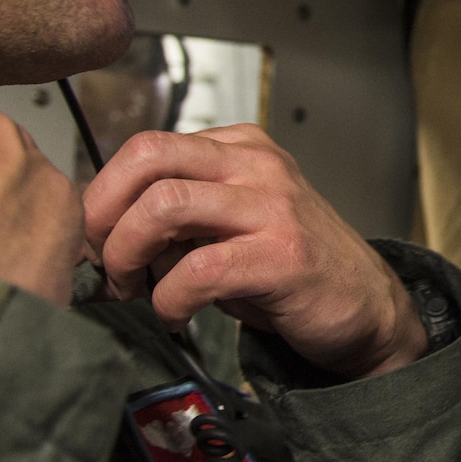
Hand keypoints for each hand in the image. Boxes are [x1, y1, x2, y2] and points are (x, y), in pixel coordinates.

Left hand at [82, 125, 425, 379]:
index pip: (148, 147)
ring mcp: (272, 207)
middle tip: (101, 259)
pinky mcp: (282, 255)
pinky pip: (197, 270)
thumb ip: (178, 217)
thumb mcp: (231, 226)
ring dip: (128, 255)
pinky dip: (168, 299)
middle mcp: (257, 166)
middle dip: (104, 213)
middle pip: (148, 158)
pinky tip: (175, 314)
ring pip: (164, 206)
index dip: (104, 193)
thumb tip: (103, 233)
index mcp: (241, 149)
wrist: (365, 308)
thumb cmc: (291, 270)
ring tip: (133, 288)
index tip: (95, 237)